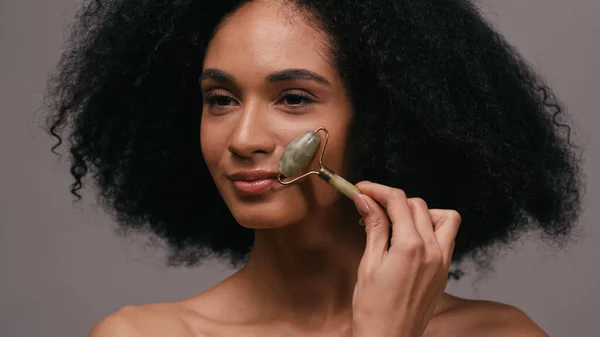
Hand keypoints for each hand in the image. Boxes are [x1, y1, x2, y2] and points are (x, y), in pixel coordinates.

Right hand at [351, 181, 460, 336]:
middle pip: (418, 205)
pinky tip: (408, 238)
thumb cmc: (373, 309)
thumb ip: (374, 228)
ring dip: (420, 211)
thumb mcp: (369, 265)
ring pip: (442, 217)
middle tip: (370, 206)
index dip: (377, 190)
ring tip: (396, 222)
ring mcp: (442, 261)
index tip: (361, 189)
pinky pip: (446, 237)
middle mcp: (433, 250)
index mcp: (411, 247)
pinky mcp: (444, 271)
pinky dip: (430, 228)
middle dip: (393, 200)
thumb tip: (366, 201)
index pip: (398, 201)